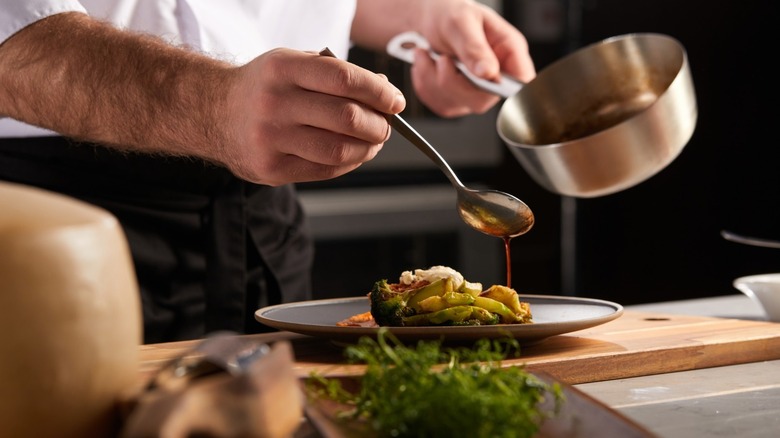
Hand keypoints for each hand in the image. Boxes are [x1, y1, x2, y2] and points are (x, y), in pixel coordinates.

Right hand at [223, 49, 405, 185]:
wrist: (211, 112)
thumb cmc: (264, 86)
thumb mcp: (293, 65)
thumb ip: (336, 75)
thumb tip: (383, 93)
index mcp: (283, 68)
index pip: (345, 79)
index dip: (379, 93)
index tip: (396, 102)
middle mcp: (274, 103)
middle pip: (346, 117)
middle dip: (378, 124)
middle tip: (386, 125)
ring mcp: (270, 139)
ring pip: (339, 149)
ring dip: (368, 148)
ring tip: (373, 142)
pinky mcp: (270, 169)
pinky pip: (325, 170)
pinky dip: (349, 163)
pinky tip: (353, 154)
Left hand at [409, 0, 535, 117]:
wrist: (426, 20)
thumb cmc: (449, 14)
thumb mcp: (461, 22)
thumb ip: (475, 48)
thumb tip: (488, 73)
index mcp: (509, 51)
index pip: (522, 81)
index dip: (507, 89)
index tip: (480, 79)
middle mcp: (496, 76)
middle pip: (483, 100)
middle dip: (453, 82)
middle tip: (441, 58)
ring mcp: (476, 91)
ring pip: (458, 104)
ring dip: (433, 80)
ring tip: (427, 55)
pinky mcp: (456, 100)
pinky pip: (441, 105)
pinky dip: (425, 85)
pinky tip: (426, 65)